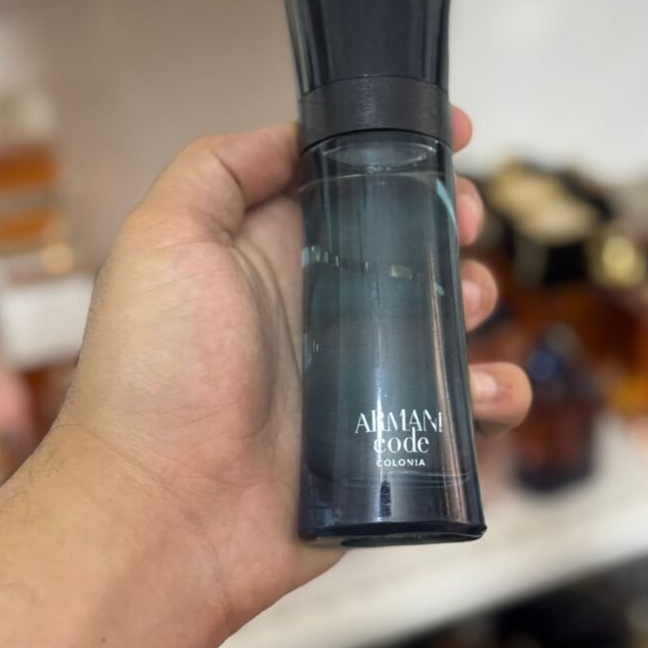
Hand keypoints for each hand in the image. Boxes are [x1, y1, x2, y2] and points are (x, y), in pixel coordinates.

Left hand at [60, 109, 530, 638]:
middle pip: (407, 243)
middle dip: (450, 219)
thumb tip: (293, 133)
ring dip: (476, 297)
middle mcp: (317, 305)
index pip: (349, 185)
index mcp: (271, 252)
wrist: (165, 514)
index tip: (453, 134)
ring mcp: (354, 372)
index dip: (401, 155)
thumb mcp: (164, 239)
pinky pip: (458, 404)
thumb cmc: (155, 375)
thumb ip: (218, 169)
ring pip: (443, 317)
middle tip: (465, 222)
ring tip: (471, 304)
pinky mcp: (384, 434)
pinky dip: (492, 389)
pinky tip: (485, 389)